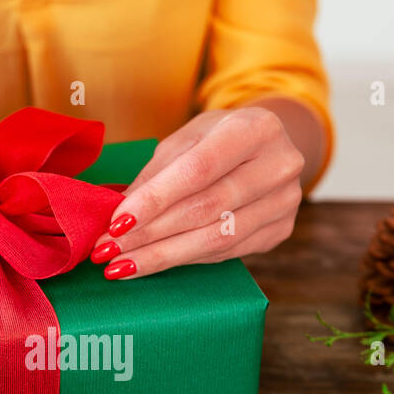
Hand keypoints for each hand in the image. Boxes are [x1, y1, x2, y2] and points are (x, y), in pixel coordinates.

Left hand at [90, 106, 303, 278]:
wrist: (271, 147)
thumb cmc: (220, 139)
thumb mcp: (187, 139)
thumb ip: (156, 174)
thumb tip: (118, 215)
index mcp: (255, 128)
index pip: (198, 171)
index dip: (154, 200)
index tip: (116, 223)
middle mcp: (279, 164)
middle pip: (206, 209)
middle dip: (150, 234)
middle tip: (108, 250)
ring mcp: (285, 201)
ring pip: (217, 238)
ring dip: (163, 255)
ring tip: (122, 265)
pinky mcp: (281, 230)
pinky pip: (226, 252)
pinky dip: (185, 259)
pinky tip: (154, 262)